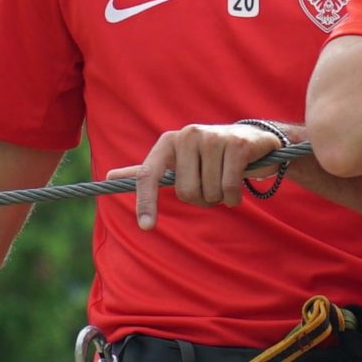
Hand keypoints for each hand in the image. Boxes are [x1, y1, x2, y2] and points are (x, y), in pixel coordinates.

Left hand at [106, 123, 285, 229]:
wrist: (251, 139)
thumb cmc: (208, 156)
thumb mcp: (177, 161)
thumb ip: (146, 171)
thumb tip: (109, 177)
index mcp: (169, 141)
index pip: (147, 175)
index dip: (144, 202)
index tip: (146, 227)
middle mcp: (188, 134)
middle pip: (185, 191)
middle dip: (201, 199)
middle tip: (211, 187)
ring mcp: (213, 137)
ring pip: (209, 191)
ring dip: (220, 198)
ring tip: (226, 181)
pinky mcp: (237, 145)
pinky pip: (228, 187)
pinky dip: (233, 197)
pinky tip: (238, 187)